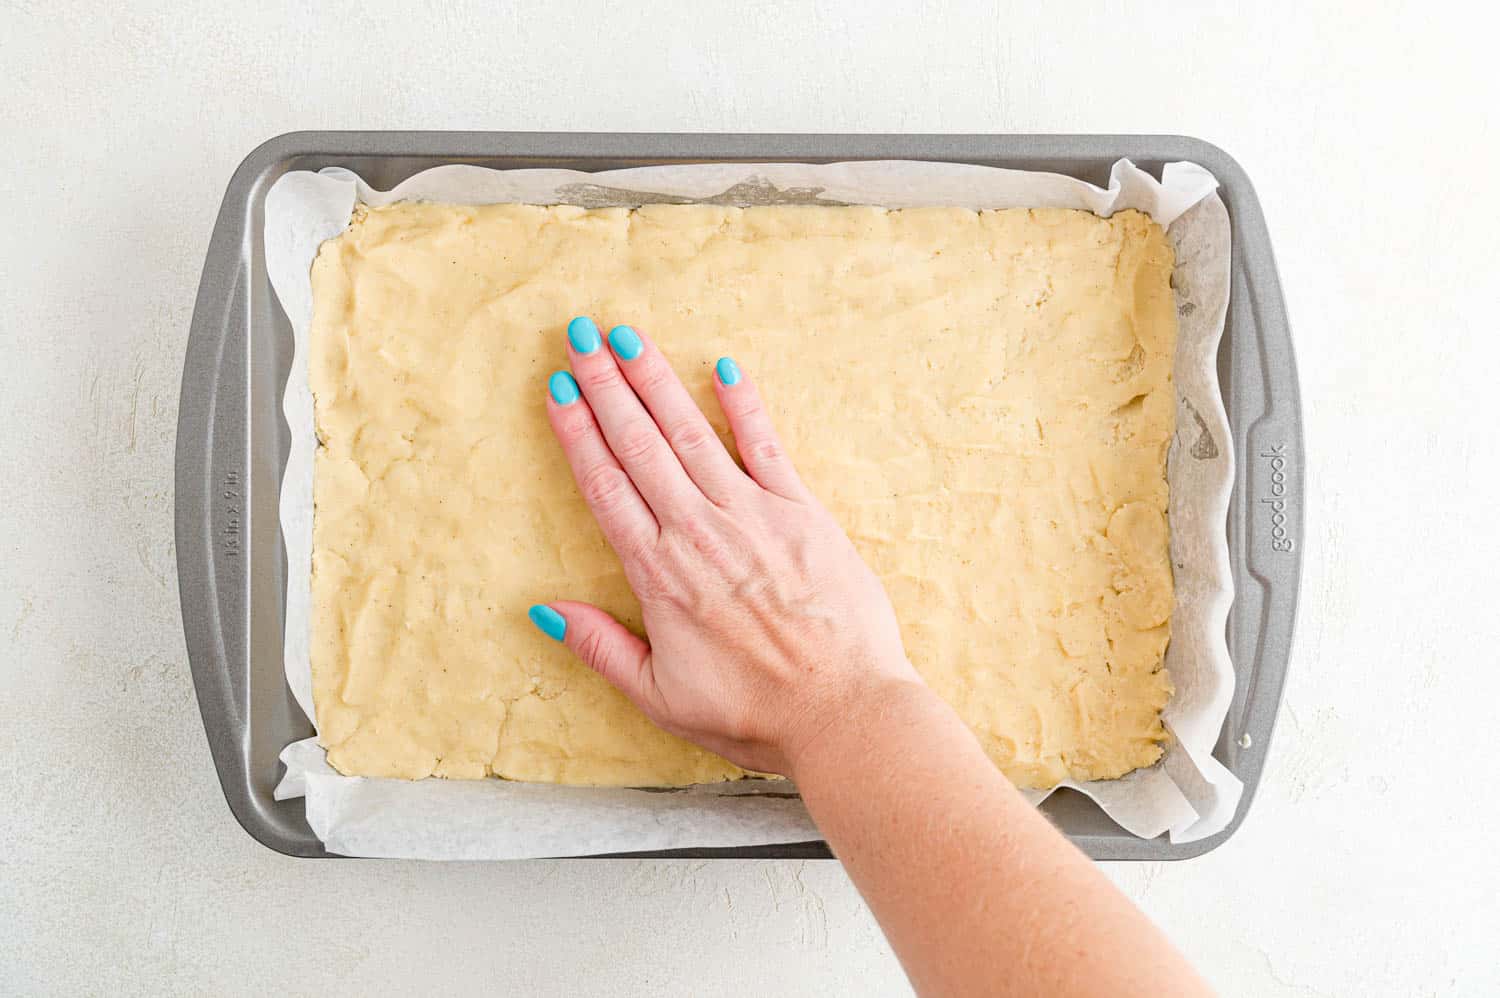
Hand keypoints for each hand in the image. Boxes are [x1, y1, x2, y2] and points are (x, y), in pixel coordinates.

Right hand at [530, 316, 923, 775]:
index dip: (578, 432)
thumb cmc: (754, 715)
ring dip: (657, 380)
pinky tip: (725, 367)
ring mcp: (752, 516)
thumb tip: (544, 608)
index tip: (558, 386)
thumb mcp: (660, 697)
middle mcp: (698, 532)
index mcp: (658, 575)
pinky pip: (768, 446)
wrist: (843, 713)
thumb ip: (601, 647)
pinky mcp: (802, 513)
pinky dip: (744, 405)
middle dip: (606, 385)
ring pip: (691, 433)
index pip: (605, 486)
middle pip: (639, 445)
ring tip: (628, 335)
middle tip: (580, 334)